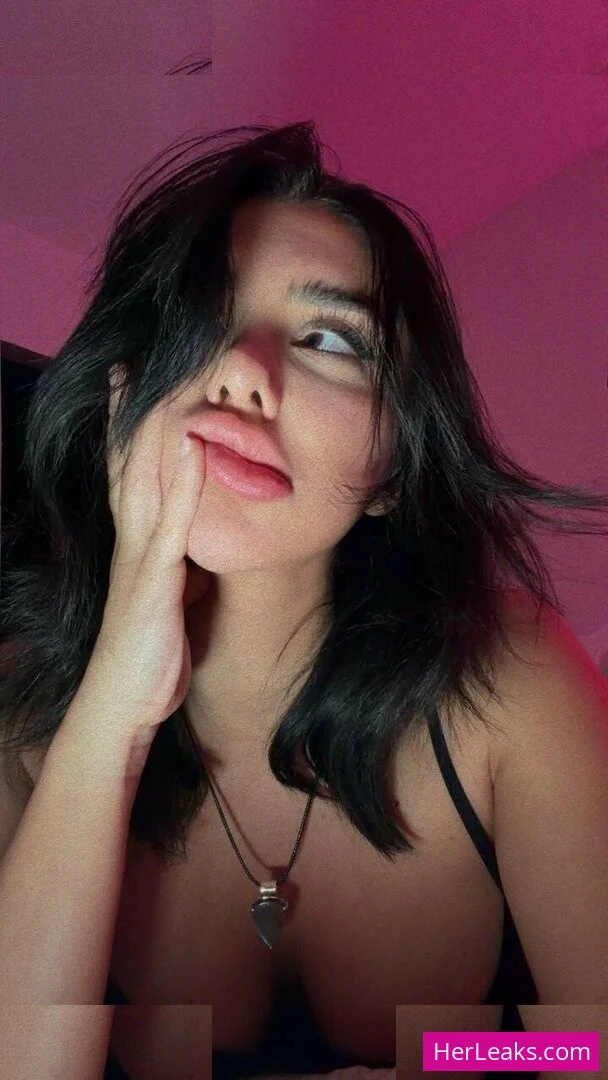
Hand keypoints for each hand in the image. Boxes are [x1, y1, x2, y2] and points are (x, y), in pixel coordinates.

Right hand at [86, 364, 208, 733]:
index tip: (129, 390)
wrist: (122, 705)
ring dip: (151, 431)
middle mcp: (131, 542)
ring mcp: (140, 557)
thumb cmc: (146, 657)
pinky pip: (171, 522)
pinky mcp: (155, 580)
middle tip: (126, 365)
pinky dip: (184, 482)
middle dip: (127, 415)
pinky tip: (194, 445)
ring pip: (143, 481)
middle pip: (126, 466)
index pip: (126, 477)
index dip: (125, 433)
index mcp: (134, 546)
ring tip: (155, 382)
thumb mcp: (164, 602)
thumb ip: (173, 568)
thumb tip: (188, 550)